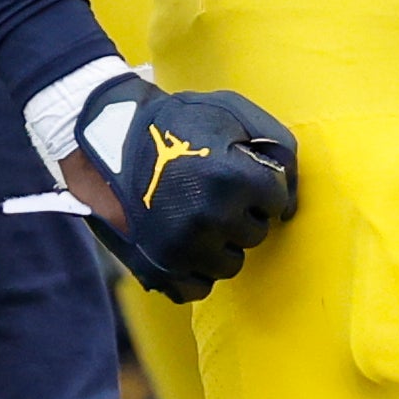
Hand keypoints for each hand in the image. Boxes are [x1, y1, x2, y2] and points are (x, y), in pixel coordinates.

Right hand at [61, 73, 295, 301]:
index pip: (277, 199)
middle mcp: (211, 218)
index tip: (240, 174)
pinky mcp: (159, 269)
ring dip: (222, 243)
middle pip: (256, 233)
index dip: (260, 183)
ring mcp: (184, 248)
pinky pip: (199, 287)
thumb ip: (276, 145)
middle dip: (243, 213)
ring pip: (231, 264)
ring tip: (197, 214)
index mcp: (233, 177)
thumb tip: (293, 197)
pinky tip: (184, 241)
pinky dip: (195, 269)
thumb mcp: (231, 111)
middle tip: (214, 192)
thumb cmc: (176, 121)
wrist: (106, 140)